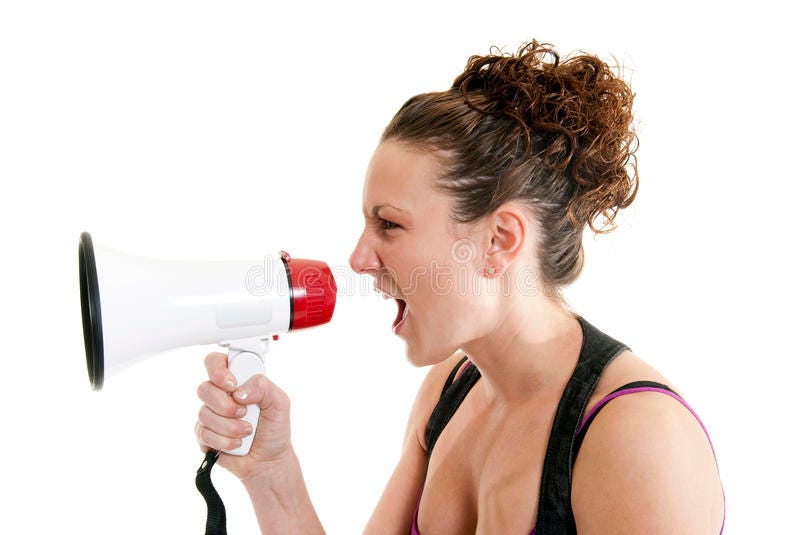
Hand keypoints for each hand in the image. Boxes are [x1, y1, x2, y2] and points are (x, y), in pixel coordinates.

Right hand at [195, 352, 292, 480]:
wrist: (268, 460)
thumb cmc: (274, 428)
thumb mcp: (280, 403)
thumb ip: (263, 387)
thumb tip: (240, 391)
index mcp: (238, 380)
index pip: (215, 362)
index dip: (218, 371)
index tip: (232, 385)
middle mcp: (221, 395)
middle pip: (204, 388)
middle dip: (225, 404)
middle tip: (244, 413)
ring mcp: (210, 414)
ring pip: (204, 413)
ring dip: (229, 426)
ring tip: (247, 431)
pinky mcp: (204, 435)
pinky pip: (203, 433)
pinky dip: (224, 440)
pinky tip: (237, 443)